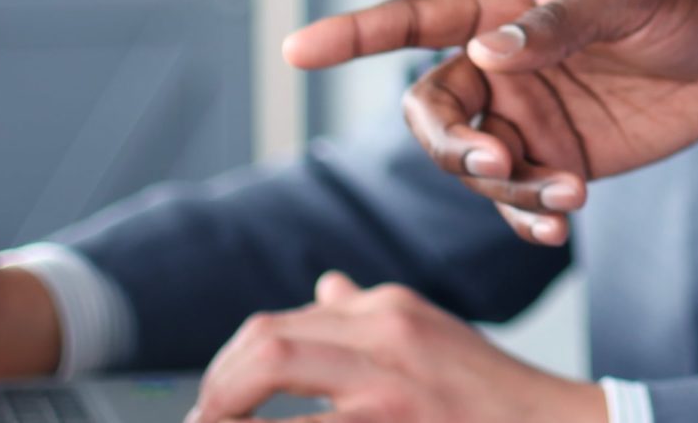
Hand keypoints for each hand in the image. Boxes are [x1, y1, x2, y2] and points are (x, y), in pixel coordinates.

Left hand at [187, 272, 606, 422]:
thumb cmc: (488, 397)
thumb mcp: (429, 336)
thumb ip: (367, 314)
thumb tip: (323, 286)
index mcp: (386, 311)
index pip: (275, 328)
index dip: (225, 372)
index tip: (210, 408)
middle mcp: (384, 335)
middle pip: (265, 343)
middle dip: (216, 393)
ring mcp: (390, 388)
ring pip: (273, 371)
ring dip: (226, 412)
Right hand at [283, 0, 697, 244]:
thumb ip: (557, 25)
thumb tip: (487, 53)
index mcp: (504, 8)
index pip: (416, 19)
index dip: (355, 32)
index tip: (298, 48)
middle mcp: (502, 66)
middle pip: (432, 114)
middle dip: (450, 148)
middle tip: (498, 167)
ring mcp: (528, 118)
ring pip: (476, 169)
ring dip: (506, 191)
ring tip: (568, 195)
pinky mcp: (561, 158)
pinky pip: (519, 199)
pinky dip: (529, 216)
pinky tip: (560, 223)